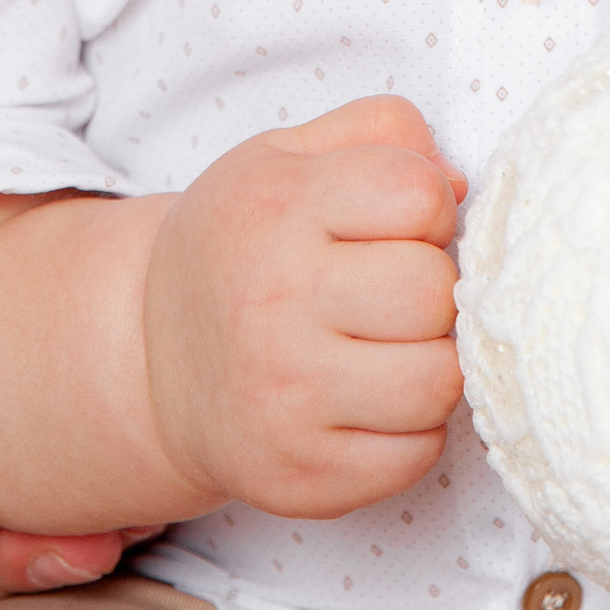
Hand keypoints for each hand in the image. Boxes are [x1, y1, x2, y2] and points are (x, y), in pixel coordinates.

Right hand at [143, 98, 465, 519]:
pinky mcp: (299, 478)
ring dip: (430, 362)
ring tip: (389, 346)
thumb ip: (383, 131)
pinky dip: (411, 429)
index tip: (398, 224)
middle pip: (433, 293)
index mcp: (277, 209)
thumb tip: (459, 186)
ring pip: (437, 383)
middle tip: (393, 293)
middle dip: (432, 288)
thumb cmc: (241, 246)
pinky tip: (370, 401)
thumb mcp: (288, 155)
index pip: (417, 196)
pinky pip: (416, 455)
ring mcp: (284, 401)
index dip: (428, 207)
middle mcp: (274, 305)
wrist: (150, 359)